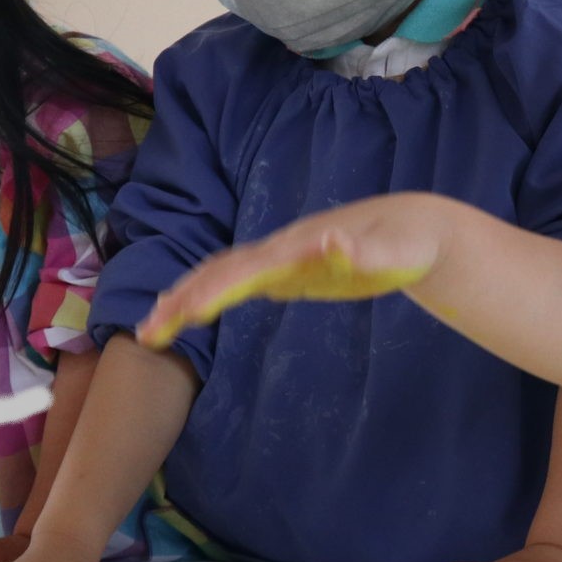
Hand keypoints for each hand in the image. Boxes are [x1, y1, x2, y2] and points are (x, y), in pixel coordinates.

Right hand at [138, 195, 453, 346]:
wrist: (413, 227)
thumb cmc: (405, 245)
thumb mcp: (391, 253)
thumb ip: (360, 251)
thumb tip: (331, 240)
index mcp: (299, 248)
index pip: (246, 270)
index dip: (214, 290)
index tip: (184, 313)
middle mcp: (282, 249)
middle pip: (222, 271)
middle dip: (184, 299)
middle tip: (148, 333)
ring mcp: (282, 257)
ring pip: (222, 273)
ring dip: (186, 297)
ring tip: (153, 329)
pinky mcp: (288, 270)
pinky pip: (237, 280)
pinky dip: (208, 293)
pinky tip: (191, 310)